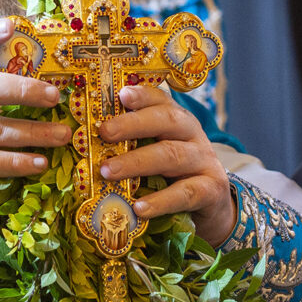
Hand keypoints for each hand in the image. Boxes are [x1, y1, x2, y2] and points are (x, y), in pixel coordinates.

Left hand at [97, 83, 234, 245]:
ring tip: (108, 171)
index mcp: (177, 120)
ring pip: (171, 156)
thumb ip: (133, 142)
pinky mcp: (211, 190)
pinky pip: (185, 193)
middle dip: (133, 124)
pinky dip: (161, 201)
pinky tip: (139, 207)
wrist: (213, 203)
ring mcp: (204, 161)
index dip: (142, 95)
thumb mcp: (157, 151)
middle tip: (104, 132)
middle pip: (166, 121)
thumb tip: (88, 139)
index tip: (120, 94)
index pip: (161, 100)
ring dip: (136, 162)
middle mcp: (192, 134)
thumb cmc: (174, 173)